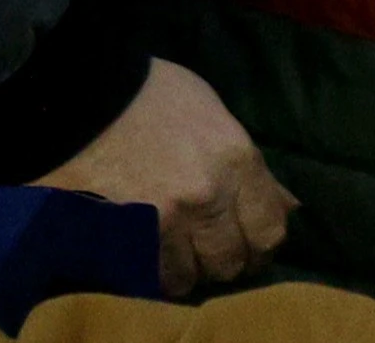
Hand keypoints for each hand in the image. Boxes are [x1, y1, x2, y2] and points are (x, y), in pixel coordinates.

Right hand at [35, 60, 295, 296]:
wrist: (87, 95)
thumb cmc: (156, 95)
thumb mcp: (218, 117)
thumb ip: (251, 168)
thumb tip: (286, 205)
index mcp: (238, 161)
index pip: (270, 230)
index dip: (263, 245)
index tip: (252, 243)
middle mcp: (208, 196)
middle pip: (233, 262)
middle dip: (227, 261)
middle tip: (215, 251)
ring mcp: (164, 219)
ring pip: (192, 278)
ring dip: (190, 271)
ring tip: (182, 255)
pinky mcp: (124, 233)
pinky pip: (151, 276)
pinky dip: (156, 273)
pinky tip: (154, 258)